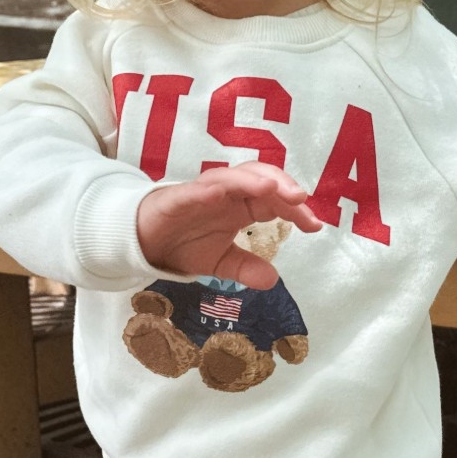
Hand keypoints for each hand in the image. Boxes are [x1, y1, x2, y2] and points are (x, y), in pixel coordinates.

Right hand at [135, 163, 322, 287]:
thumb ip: (245, 268)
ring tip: (271, 188)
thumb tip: (273, 280)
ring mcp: (202, 193)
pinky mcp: (176, 198)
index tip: (314, 225)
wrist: (142, 242)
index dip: (295, 209)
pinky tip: (222, 191)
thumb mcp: (220, 262)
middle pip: (259, 179)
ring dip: (251, 180)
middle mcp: (226, 194)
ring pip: (231, 177)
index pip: (274, 200)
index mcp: (240, 207)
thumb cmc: (184, 243)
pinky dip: (209, 188)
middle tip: (300, 199)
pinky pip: (194, 190)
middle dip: (281, 186)